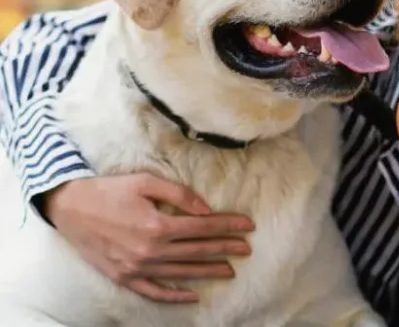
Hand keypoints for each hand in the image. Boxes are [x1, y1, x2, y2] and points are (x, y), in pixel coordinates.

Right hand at [44, 173, 254, 302]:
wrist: (70, 208)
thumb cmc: (110, 190)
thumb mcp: (145, 182)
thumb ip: (179, 194)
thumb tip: (206, 210)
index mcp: (157, 225)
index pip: (203, 228)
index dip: (228, 226)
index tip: (248, 225)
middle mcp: (150, 250)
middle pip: (197, 251)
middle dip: (226, 249)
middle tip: (247, 248)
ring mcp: (136, 268)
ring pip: (182, 272)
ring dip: (208, 271)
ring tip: (230, 270)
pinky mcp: (124, 277)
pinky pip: (154, 291)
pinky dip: (175, 296)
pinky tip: (193, 296)